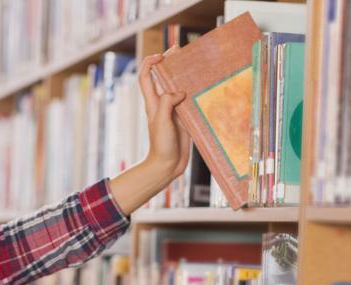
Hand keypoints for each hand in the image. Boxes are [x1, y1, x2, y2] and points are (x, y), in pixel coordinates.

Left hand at [138, 52, 189, 178]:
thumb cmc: (161, 145)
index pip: (146, 77)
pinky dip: (195, 94)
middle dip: (169, 64)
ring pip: (177, 88)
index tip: (162, 55)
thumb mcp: (161, 121)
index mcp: (153, 103)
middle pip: (162, 78)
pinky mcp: (184, 120)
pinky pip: (189, 103)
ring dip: (184, 77)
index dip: (151, 63)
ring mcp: (173, 112)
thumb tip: (180, 92)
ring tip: (195, 66)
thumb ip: (167, 103)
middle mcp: (162, 105)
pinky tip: (204, 88)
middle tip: (181, 51)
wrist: (167, 166)